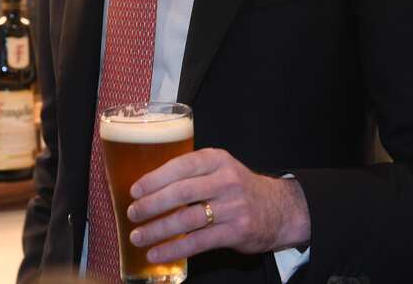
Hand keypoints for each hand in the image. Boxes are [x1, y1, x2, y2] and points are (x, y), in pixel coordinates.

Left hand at [126, 148, 310, 263]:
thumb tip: (148, 186)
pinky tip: (157, 253)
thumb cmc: (238, 188)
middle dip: (152, 204)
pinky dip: (174, 249)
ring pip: (188, 219)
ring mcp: (233, 207)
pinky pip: (199, 242)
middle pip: (182, 192)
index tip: (135, 190)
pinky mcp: (236, 231)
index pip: (181, 165)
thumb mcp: (220, 168)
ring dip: (158, 229)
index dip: (155, 178)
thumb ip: (191, 173)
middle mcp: (225, 180)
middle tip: (132, 213)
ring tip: (138, 237)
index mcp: (217, 159)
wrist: (279, 209)